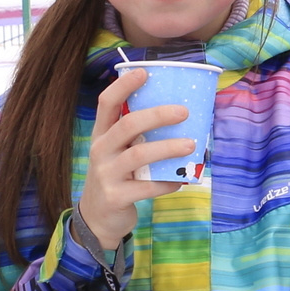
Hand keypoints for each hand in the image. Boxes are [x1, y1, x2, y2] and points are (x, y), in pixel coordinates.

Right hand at [77, 68, 191, 250]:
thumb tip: (179, 115)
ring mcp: (106, 174)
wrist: (97, 219)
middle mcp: (100, 151)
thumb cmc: (116, 177)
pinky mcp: (116, 197)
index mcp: (101, 135)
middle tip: (184, 111)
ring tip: (192, 144)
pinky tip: (183, 180)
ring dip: (168, 148)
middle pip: (127, 125)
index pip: (106, 103)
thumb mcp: (117, 153)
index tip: (144, 72)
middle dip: (157, 115)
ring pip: (139, 155)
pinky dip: (168, 183)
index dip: (123, 86)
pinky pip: (147, 187)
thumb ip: (136, 137)